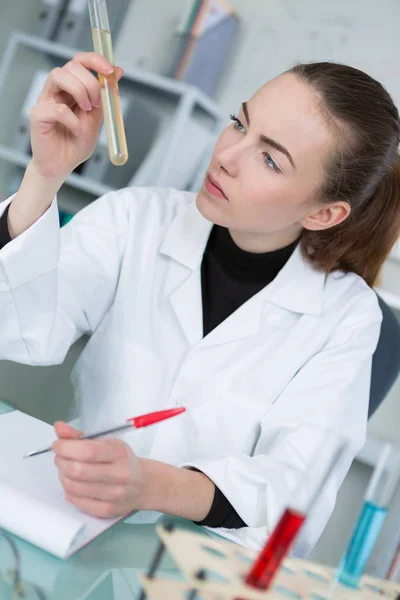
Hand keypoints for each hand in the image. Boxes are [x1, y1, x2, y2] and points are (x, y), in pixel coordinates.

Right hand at [29, 52, 123, 183]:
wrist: (62, 166)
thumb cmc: (76, 143)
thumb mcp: (96, 119)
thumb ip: (104, 98)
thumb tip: (117, 72)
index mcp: (70, 88)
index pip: (79, 61)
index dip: (94, 60)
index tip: (110, 70)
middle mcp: (56, 90)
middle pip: (70, 66)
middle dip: (89, 82)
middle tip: (97, 104)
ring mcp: (44, 101)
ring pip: (58, 76)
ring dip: (79, 91)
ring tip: (87, 111)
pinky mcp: (37, 115)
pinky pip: (57, 108)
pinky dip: (72, 119)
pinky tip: (76, 130)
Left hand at [52, 422, 145, 517]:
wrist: (144, 484)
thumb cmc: (122, 460)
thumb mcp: (107, 442)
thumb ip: (80, 436)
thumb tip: (59, 427)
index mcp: (119, 453)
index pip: (87, 451)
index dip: (66, 447)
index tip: (58, 444)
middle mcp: (119, 475)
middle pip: (77, 471)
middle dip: (61, 461)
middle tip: (61, 457)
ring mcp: (113, 495)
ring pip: (73, 487)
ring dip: (63, 476)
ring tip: (67, 469)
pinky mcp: (106, 510)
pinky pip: (76, 501)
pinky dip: (69, 491)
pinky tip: (74, 483)